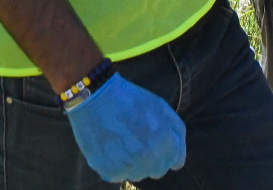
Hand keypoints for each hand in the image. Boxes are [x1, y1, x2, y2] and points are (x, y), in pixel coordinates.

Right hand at [65, 72, 186, 182]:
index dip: (166, 151)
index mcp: (166, 144)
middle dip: (151, 158)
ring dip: (134, 163)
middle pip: (157, 171)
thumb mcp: (161, 107)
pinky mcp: (109, 171)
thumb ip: (177, 132)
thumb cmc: (130, 99)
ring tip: (121, 141)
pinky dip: (114, 165)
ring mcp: (129, 168)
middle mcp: (150, 159)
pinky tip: (110, 146)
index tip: (155, 142)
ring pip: (138, 175)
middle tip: (136, 140)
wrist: (95, 97)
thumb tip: (178, 154)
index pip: (175, 162)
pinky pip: (118, 175)